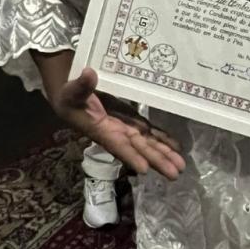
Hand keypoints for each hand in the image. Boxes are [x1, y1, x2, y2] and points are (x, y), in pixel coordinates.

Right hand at [53, 67, 184, 178]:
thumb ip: (81, 86)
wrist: (72, 95)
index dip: (130, 156)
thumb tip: (89, 74)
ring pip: (147, 142)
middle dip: (156, 160)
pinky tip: (176, 147)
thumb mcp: (70, 91)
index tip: (144, 169)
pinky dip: (163, 138)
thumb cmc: (68, 96)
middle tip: (175, 174)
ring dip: (164, 153)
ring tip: (181, 166)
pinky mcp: (132, 119)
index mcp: (100, 129)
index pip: (117, 144)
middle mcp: (116, 132)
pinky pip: (149, 131)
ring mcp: (126, 127)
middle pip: (139, 148)